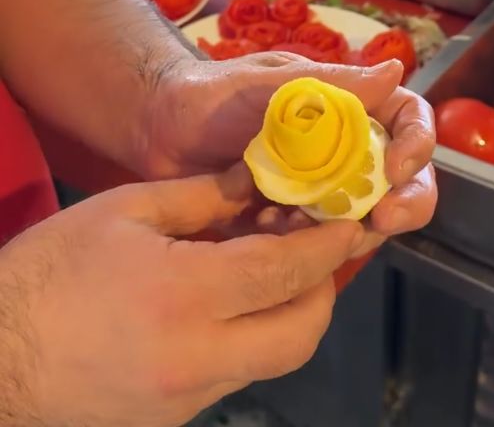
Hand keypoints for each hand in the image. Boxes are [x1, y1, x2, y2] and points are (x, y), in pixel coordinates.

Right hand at [0, 167, 363, 426]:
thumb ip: (201, 196)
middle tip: (315, 248)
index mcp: (185, 295)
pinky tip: (228, 302)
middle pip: (302, 332)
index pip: (286, 271)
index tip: (350, 222)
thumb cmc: (51, 271)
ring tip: (274, 270)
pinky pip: (236, 373)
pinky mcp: (174, 417)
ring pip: (274, 357)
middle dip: (324, 287)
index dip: (328, 244)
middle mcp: (199, 356)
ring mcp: (189, 397)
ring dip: (291, 312)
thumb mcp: (124, 212)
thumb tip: (256, 182)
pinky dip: (251, 335)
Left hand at [143, 53, 436, 253]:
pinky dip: (306, 247)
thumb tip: (396, 68)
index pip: (407, 120)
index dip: (416, 144)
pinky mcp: (291, 224)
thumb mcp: (268, 83)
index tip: (395, 168)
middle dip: (404, 203)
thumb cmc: (211, 94)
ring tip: (297, 221)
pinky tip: (268, 230)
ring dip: (348, 229)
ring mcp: (319, 190)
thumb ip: (330, 83)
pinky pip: (319, 246)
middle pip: (402, 180)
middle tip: (379, 220)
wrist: (157, 130)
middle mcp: (343, 150)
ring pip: (365, 218)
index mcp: (347, 108)